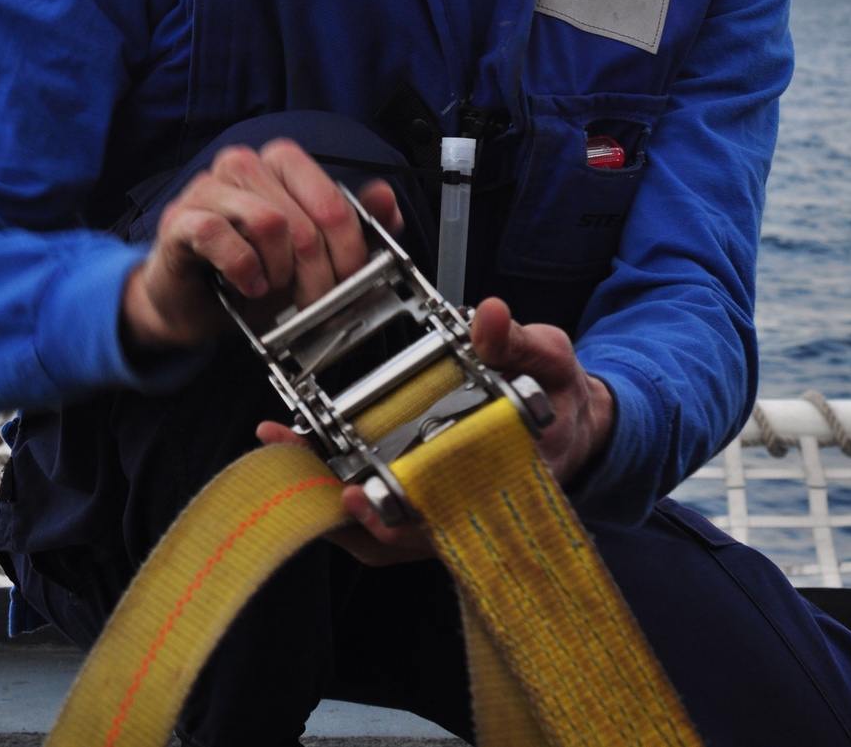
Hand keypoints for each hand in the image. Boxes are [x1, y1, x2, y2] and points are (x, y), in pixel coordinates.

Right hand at [120, 140, 401, 353]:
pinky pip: (219, 235)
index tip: (349, 280)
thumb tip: (386, 200)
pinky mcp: (179, 218)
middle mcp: (243, 164)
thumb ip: (351, 225)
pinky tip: (248, 285)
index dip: (348, 247)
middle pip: (304, 218)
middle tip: (315, 300)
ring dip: (279, 270)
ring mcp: (208, 188)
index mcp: (280, 163)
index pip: (331, 198)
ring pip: (268, 222)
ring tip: (274, 288)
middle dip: (318, 271)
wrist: (194, 302)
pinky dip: (243, 268)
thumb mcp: (311, 253)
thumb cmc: (253, 270)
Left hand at [258, 296, 614, 565]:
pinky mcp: (423, 498)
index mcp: (499, 481)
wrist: (568, 420)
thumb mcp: (548, 360)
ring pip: (374, 528)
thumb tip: (488, 316)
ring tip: (282, 449)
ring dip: (325, 497)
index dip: (390, 519)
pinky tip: (304, 453)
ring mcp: (440, 509)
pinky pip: (374, 509)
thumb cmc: (557, 396)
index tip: (352, 497)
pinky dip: (336, 490)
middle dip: (335, 506)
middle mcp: (464, 508)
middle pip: (390, 534)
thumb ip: (517, 342)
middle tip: (290, 461)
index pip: (438, 518)